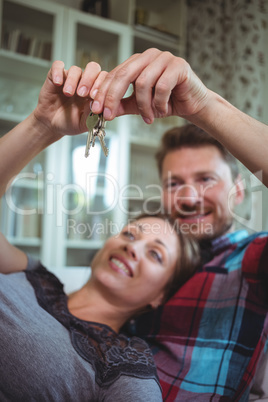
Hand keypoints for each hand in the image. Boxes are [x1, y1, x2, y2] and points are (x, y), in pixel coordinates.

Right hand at [33, 60, 105, 137]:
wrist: (53, 125)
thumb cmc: (71, 123)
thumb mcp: (85, 123)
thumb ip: (94, 116)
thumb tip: (101, 106)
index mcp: (95, 92)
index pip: (104, 79)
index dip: (101, 86)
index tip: (94, 97)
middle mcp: (85, 82)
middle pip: (93, 68)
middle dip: (89, 80)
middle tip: (82, 94)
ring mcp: (71, 78)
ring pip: (76, 69)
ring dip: (73, 80)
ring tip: (68, 93)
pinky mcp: (55, 76)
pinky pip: (57, 66)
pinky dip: (58, 72)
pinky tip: (58, 83)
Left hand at [90, 48, 208, 123]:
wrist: (191, 104)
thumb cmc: (165, 102)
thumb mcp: (138, 105)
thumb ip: (122, 105)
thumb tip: (102, 110)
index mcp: (136, 62)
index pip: (114, 75)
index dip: (103, 92)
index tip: (96, 110)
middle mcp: (148, 56)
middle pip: (124, 75)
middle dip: (113, 97)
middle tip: (109, 116)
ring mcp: (164, 58)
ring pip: (143, 83)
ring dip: (144, 106)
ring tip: (149, 118)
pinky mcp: (178, 65)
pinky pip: (162, 86)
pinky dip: (159, 102)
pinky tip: (161, 110)